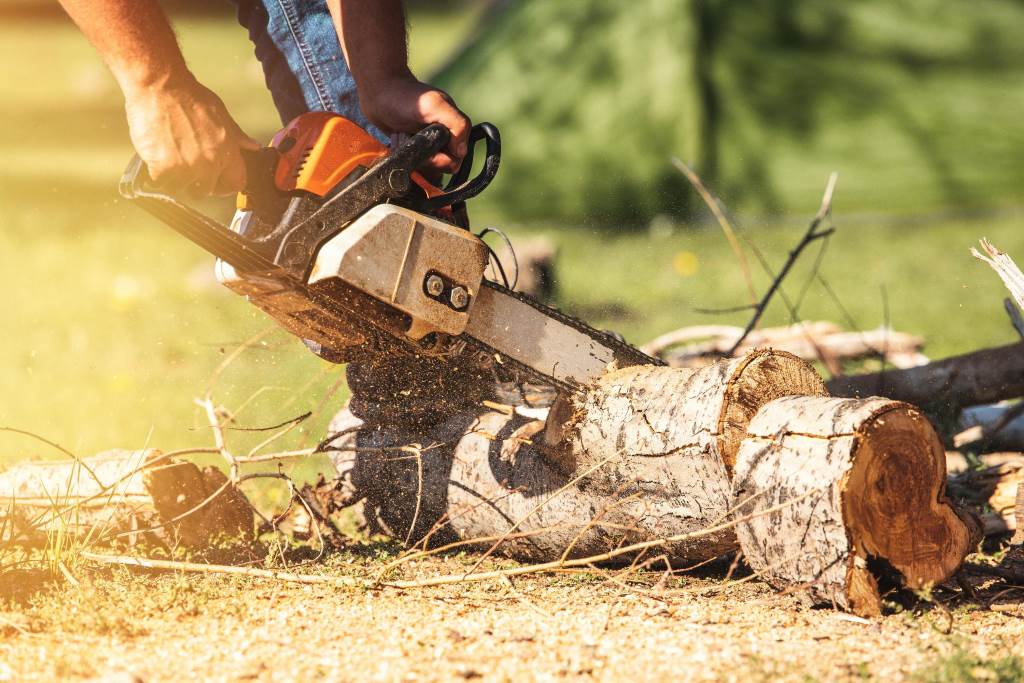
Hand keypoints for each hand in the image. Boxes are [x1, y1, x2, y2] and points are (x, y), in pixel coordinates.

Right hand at [124, 76, 259, 196]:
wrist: (160, 87)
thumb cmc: (189, 97)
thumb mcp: (222, 115)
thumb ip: (237, 136)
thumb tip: (254, 146)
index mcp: (227, 151)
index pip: (236, 183)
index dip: (225, 185)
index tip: (216, 181)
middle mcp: (210, 163)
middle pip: (205, 191)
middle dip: (196, 182)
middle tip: (185, 165)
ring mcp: (186, 168)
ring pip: (180, 188)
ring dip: (174, 178)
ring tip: (169, 156)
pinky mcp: (163, 168)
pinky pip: (161, 182)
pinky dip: (157, 172)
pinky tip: (157, 155)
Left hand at [359, 75, 469, 172]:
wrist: (379, 91)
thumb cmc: (405, 95)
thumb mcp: (436, 105)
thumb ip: (457, 125)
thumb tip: (461, 151)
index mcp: (454, 128)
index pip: (455, 159)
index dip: (439, 159)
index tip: (424, 146)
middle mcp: (443, 136)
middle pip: (439, 165)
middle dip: (422, 156)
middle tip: (410, 138)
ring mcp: (428, 141)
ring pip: (424, 164)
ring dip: (410, 153)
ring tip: (402, 136)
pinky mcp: (413, 145)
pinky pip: (412, 160)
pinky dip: (403, 152)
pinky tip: (398, 138)